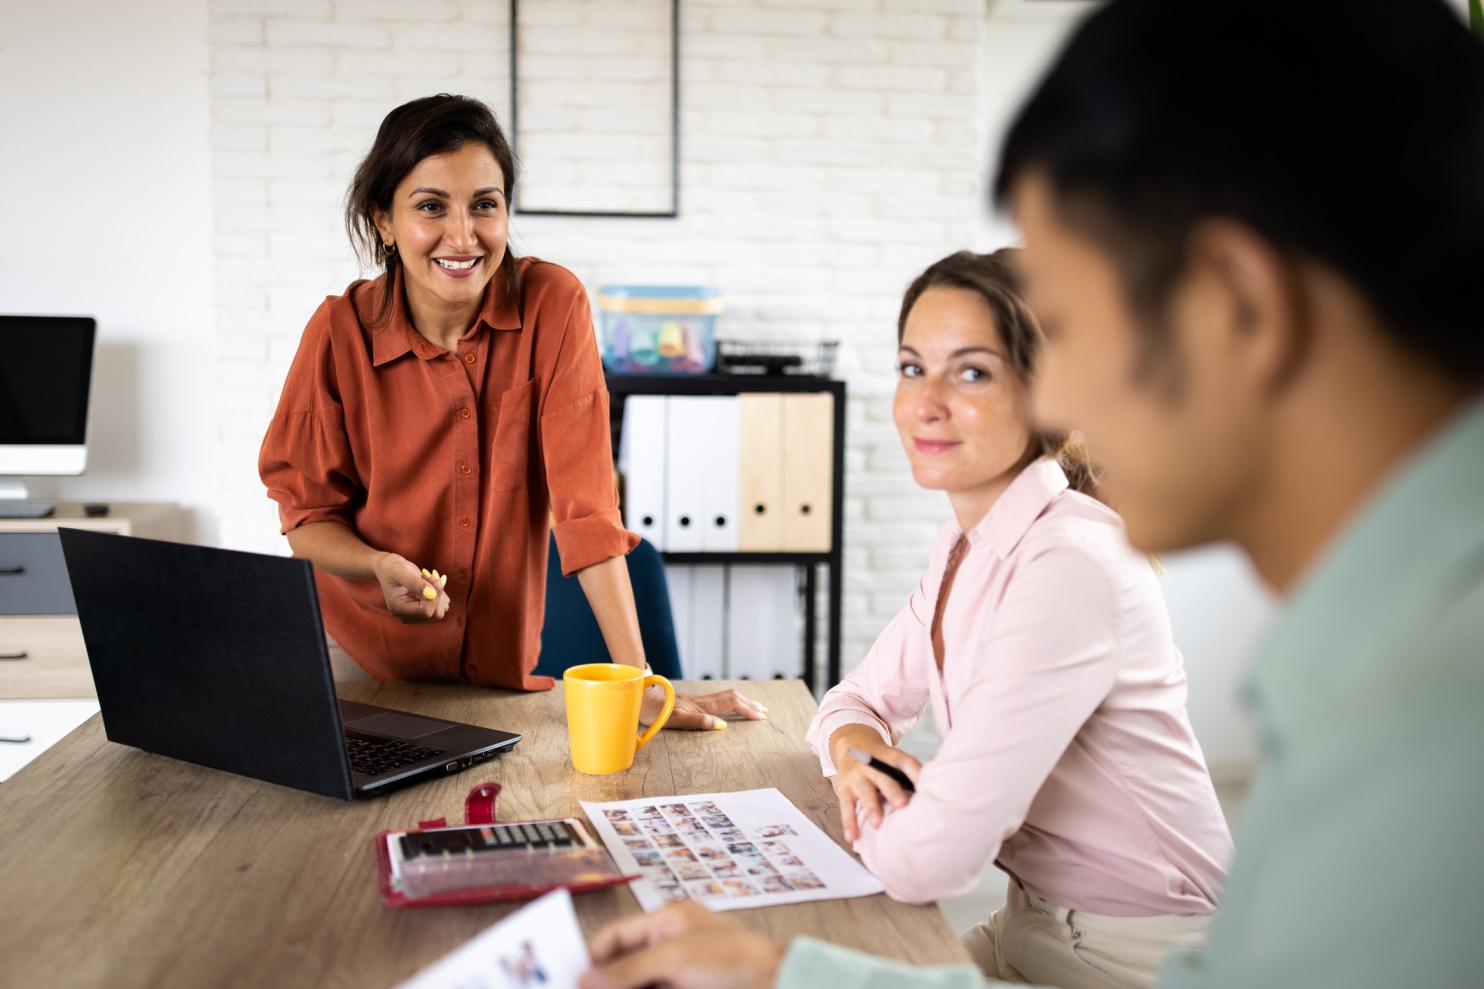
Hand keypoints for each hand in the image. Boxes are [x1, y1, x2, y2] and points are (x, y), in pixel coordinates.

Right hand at [373, 553, 448, 623]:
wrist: (390, 568)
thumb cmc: (392, 568)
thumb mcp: (400, 571)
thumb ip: (414, 583)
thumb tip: (432, 594)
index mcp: (399, 609)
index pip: (425, 612)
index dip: (435, 597)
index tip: (436, 580)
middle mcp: (408, 615)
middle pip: (435, 614)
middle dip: (438, 594)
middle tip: (432, 577)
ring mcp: (416, 614)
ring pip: (440, 610)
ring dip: (439, 592)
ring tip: (429, 577)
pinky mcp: (423, 608)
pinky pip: (441, 605)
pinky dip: (440, 592)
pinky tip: (430, 581)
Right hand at [581, 900, 784, 988]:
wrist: (776, 982)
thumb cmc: (736, 958)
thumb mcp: (675, 959)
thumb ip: (629, 970)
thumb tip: (587, 979)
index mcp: (667, 920)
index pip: (617, 936)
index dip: (592, 956)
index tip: (570, 976)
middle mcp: (670, 945)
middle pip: (623, 965)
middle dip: (603, 981)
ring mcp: (678, 972)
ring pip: (637, 983)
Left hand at [644, 686, 767, 729]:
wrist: (644, 700)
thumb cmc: (658, 712)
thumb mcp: (678, 720)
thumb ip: (700, 721)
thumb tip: (722, 726)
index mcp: (703, 705)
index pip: (732, 704)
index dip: (747, 709)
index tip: (760, 717)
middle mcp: (704, 701)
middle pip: (733, 697)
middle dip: (750, 705)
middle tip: (764, 713)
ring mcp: (700, 701)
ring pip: (728, 697)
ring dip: (743, 702)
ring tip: (755, 708)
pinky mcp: (695, 703)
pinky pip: (720, 700)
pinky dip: (733, 703)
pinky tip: (732, 706)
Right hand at [828, 725, 921, 842]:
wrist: (853, 744)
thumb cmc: (882, 760)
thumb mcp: (894, 759)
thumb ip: (909, 775)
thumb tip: (934, 797)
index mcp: (890, 756)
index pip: (905, 762)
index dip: (915, 771)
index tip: (925, 783)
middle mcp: (872, 764)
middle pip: (883, 778)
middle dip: (892, 792)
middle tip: (902, 805)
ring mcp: (857, 776)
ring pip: (865, 792)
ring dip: (872, 808)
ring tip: (877, 824)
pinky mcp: (844, 788)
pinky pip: (846, 806)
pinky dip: (849, 822)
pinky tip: (852, 837)